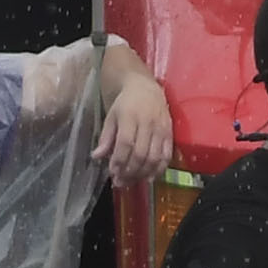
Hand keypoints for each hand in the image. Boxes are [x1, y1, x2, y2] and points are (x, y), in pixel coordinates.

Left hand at [91, 42, 172, 181]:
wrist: (145, 86)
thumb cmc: (125, 103)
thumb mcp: (111, 116)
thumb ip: (106, 137)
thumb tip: (96, 157)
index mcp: (130, 116)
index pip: (125, 143)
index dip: (119, 161)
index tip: (112, 172)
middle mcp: (148, 122)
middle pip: (140, 153)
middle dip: (129, 171)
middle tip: (120, 182)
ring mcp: (161, 128)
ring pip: (154, 157)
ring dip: (142, 173)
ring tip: (131, 181)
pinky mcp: (170, 133)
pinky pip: (166, 155)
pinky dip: (159, 169)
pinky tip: (150, 178)